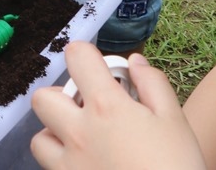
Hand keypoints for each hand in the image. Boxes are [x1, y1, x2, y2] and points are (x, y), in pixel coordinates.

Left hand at [30, 42, 206, 169]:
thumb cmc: (176, 168)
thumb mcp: (175, 121)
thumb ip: (153, 84)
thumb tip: (134, 62)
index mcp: (106, 107)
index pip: (76, 57)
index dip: (87, 56)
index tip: (101, 70)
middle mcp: (78, 133)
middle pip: (43, 98)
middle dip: (62, 98)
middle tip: (89, 111)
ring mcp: (69, 166)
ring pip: (39, 140)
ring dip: (55, 135)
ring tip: (84, 143)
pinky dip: (62, 166)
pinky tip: (90, 168)